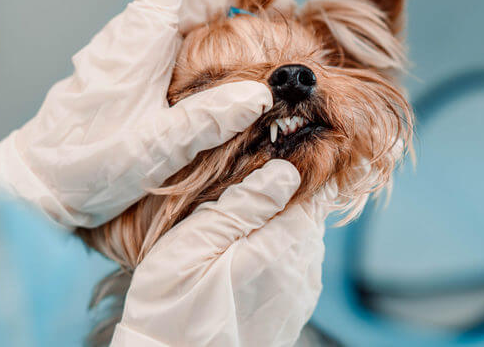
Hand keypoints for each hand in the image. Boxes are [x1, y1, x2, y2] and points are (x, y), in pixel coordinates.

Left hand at [0, 0, 272, 227]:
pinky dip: (207, 49)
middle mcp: (131, 40)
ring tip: (266, 49)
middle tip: (285, 20)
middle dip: (238, 0)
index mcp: (135, 43)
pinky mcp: (128, 76)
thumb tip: (258, 92)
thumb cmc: (83, 167)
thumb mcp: (151, 149)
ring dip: (224, 27)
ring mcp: (129, 56)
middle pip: (191, 0)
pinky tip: (229, 77)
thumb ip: (204, 121)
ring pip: (184, 25)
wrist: (35, 186)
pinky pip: (174, 48)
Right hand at [112, 160, 337, 346]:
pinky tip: (243, 262)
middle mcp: (302, 271)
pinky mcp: (293, 313)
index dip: (287, 174)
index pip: (311, 191)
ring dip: (278, 230)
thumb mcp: (192, 246)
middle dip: (280, 202)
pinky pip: (297, 269)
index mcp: (282, 247)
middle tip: (234, 203)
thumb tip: (286, 171)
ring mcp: (301, 295)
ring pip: (304, 241)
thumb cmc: (172, 310)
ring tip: (234, 237)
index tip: (257, 174)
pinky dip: (278, 257)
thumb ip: (242, 205)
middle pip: (308, 214)